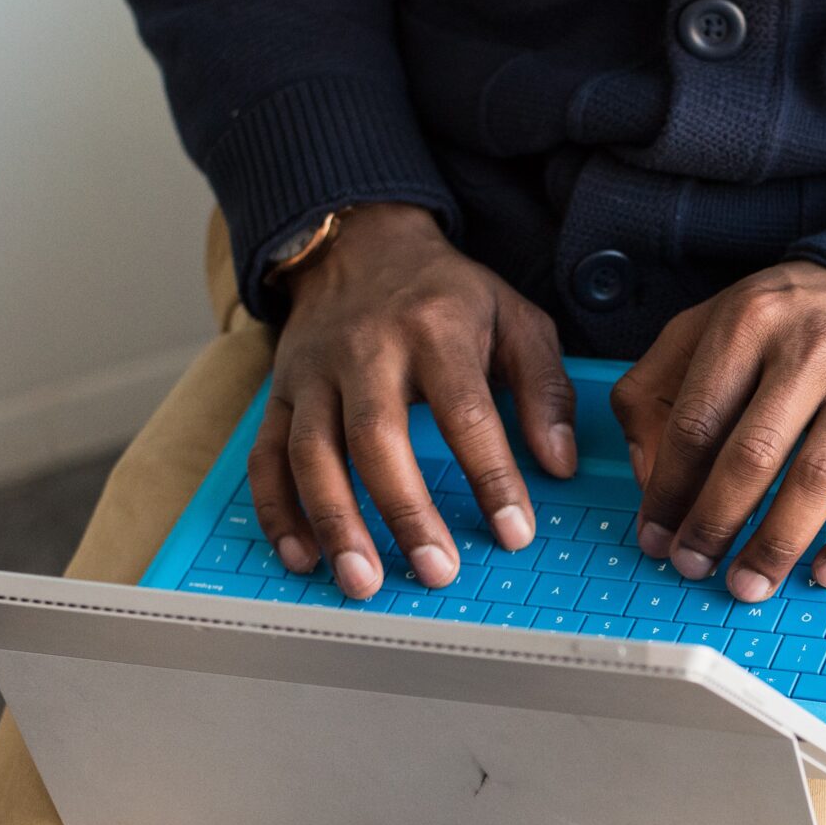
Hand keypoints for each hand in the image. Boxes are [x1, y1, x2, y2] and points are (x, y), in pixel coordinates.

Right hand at [251, 203, 577, 598]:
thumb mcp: (515, 317)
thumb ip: (544, 388)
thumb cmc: (446, 294)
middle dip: (405, 513)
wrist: (361, 242)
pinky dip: (277, 512)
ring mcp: (314, 374)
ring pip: (311, 454)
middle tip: (437, 572)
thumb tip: (559, 463)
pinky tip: (301, 558)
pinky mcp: (280, 393)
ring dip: (335, 523)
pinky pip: (266, 457)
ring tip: (363, 582)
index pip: (464, 412)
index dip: (491, 476)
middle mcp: (366, 351)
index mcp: (434, 331)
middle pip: (376, 439)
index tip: (514, 532)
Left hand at [608, 261, 825, 601]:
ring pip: (818, 479)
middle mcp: (812, 350)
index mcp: (748, 325)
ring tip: (748, 585)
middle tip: (693, 566)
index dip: (668, 491)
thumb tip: (650, 478)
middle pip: (752, 455)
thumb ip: (657, 392)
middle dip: (714, 524)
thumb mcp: (705, 328)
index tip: (655, 537)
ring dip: (776, 545)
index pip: (696, 423)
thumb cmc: (786, 324)